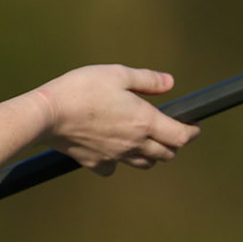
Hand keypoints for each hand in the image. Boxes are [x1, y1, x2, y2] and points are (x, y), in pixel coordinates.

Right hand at [33, 65, 199, 173]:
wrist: (48, 114)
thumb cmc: (82, 88)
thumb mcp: (117, 74)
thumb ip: (147, 80)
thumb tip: (170, 82)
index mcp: (145, 121)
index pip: (181, 136)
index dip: (192, 132)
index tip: (194, 126)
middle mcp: (134, 143)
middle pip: (166, 154)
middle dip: (173, 144)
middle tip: (169, 130)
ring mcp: (116, 156)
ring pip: (145, 164)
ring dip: (152, 154)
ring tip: (145, 141)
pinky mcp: (96, 163)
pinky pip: (115, 168)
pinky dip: (119, 162)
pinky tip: (112, 149)